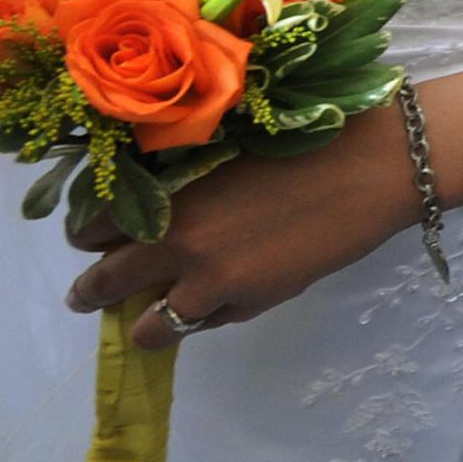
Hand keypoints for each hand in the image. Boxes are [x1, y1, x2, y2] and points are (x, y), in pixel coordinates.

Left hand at [65, 106, 419, 349]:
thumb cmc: (308, 136)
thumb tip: (158, 204)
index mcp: (168, 197)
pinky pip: (211, 322)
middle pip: (108, 282)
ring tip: (145, 324)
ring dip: (144, 325)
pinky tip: (213, 303)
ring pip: (154, 325)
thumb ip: (183, 181)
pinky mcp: (257, 303)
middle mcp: (180, 247)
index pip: (95, 228)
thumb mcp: (227, 148)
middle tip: (86, 295)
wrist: (376, 167)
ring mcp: (218, 283)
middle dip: (91, 292)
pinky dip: (204, 316)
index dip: (88, 235)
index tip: (90, 239)